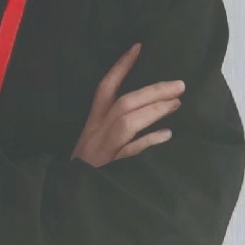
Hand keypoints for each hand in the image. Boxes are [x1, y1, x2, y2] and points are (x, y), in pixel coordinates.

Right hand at [71, 43, 184, 167]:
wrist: (64, 197)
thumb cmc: (84, 169)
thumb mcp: (93, 143)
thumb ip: (111, 128)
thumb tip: (144, 113)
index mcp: (91, 123)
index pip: (105, 87)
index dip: (121, 66)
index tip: (139, 47)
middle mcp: (96, 131)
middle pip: (124, 103)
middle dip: (152, 91)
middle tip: (180, 84)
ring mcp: (103, 149)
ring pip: (128, 122)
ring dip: (153, 110)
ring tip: (177, 103)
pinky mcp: (109, 168)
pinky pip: (130, 152)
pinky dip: (148, 141)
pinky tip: (167, 135)